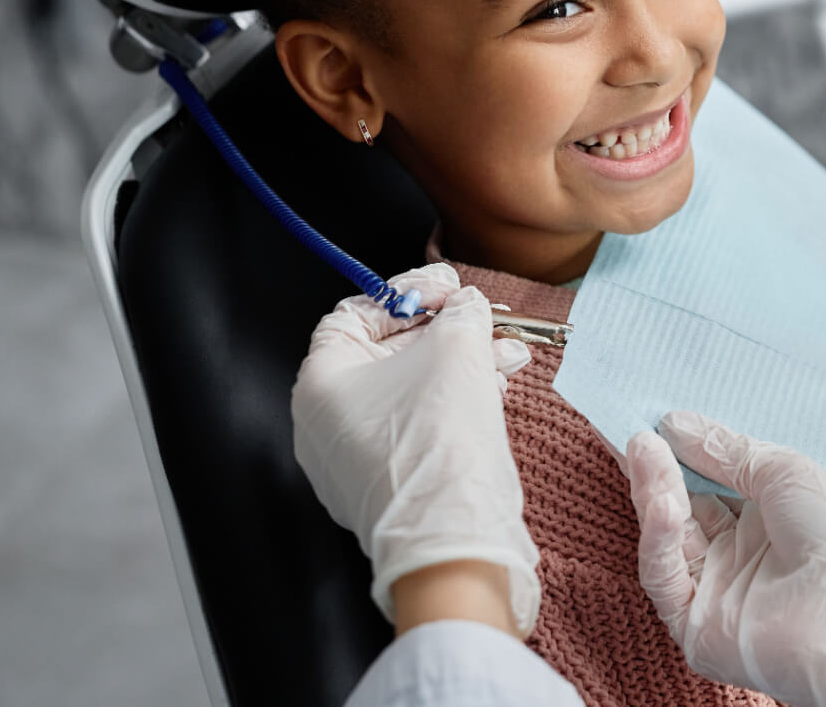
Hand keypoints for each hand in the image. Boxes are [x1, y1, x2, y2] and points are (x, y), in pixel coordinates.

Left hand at [293, 263, 538, 634]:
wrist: (453, 536)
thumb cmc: (439, 440)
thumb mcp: (456, 348)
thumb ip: (461, 313)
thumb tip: (466, 306)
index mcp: (320, 383)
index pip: (355, 314)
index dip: (406, 294)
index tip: (448, 290)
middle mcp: (325, 424)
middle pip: (388, 353)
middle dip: (445, 332)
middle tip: (482, 316)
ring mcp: (353, 461)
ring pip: (410, 392)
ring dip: (460, 366)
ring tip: (506, 353)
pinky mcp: (388, 487)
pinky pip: (418, 428)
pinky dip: (454, 403)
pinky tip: (496, 387)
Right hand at [627, 411, 825, 706]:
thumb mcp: (781, 471)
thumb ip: (724, 450)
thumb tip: (673, 422)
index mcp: (760, 522)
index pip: (703, 485)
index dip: (676, 456)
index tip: (650, 423)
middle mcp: (734, 558)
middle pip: (678, 511)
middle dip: (656, 472)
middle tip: (637, 437)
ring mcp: (713, 593)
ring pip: (665, 541)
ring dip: (652, 494)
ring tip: (644, 453)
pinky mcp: (694, 627)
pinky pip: (663, 578)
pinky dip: (657, 538)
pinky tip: (663, 504)